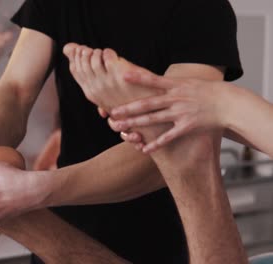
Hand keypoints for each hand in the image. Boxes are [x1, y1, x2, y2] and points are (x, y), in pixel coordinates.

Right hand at [63, 43, 159, 111]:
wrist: (148, 110)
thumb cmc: (127, 98)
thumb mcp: (106, 90)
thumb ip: (93, 78)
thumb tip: (81, 72)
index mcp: (91, 93)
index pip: (75, 70)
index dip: (75, 56)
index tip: (81, 48)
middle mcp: (96, 89)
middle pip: (82, 64)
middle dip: (83, 52)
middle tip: (91, 47)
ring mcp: (107, 83)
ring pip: (93, 60)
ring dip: (97, 52)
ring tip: (104, 53)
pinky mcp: (119, 75)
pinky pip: (107, 57)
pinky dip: (108, 53)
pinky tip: (114, 55)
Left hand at [108, 71, 224, 152]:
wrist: (230, 103)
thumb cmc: (208, 91)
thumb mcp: (189, 82)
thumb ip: (170, 83)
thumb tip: (154, 79)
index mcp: (176, 85)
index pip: (153, 80)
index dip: (138, 77)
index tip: (122, 76)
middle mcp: (176, 99)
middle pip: (147, 104)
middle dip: (128, 109)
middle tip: (112, 113)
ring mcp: (180, 113)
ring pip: (153, 120)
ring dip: (135, 124)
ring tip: (120, 129)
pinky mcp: (187, 126)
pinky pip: (168, 137)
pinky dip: (156, 144)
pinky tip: (144, 149)